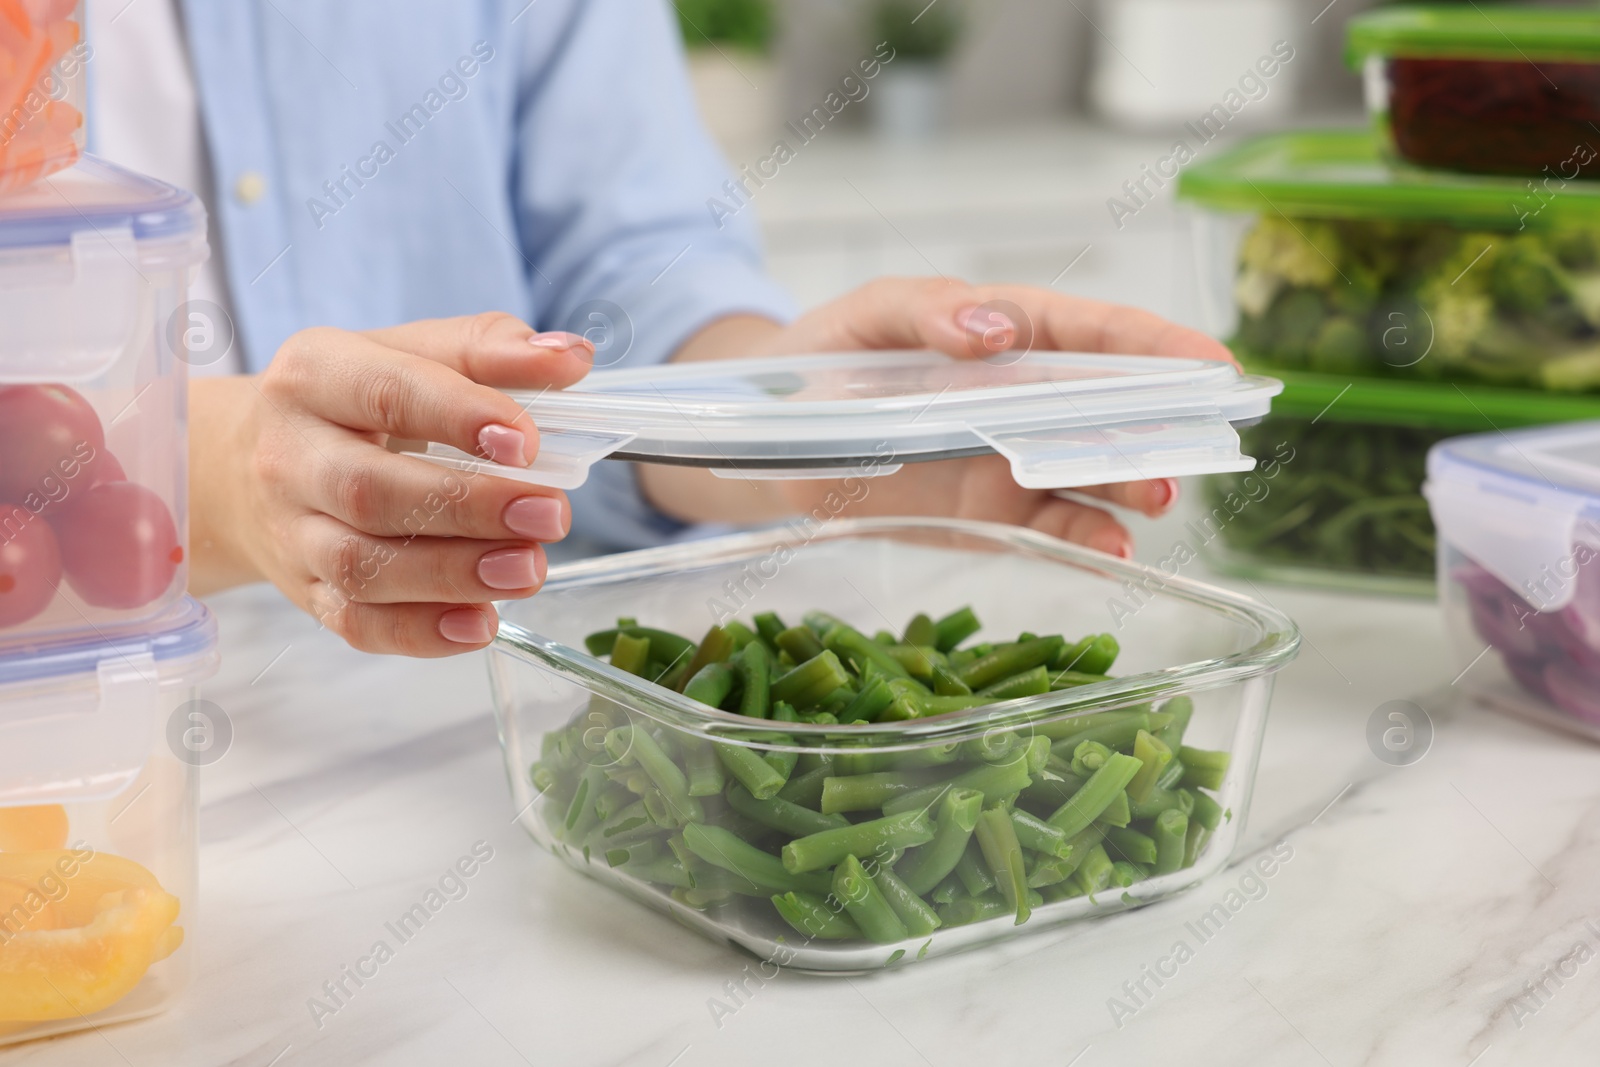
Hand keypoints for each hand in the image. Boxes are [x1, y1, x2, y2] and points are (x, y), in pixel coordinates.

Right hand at [190, 313, 592, 656]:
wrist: (247, 466)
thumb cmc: (354, 403)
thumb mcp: (410, 354)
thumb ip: (490, 349)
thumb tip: (571, 358)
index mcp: (315, 375)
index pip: (388, 391)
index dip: (460, 416)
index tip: (528, 442)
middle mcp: (289, 455)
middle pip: (371, 491)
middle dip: (468, 508)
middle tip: (549, 515)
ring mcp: (291, 532)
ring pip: (362, 567)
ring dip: (453, 576)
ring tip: (529, 569)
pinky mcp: (305, 592)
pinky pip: (357, 624)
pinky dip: (422, 633)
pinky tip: (481, 623)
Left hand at [645, 278, 1232, 555]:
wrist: (773, 434)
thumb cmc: (827, 352)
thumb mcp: (870, 313)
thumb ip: (927, 312)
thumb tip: (994, 330)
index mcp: (1013, 334)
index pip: (1101, 334)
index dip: (1163, 345)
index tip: (1217, 362)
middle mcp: (1031, 398)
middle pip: (1118, 408)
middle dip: (1166, 421)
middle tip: (1198, 440)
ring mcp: (1018, 458)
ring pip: (1098, 472)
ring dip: (1137, 482)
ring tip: (1161, 495)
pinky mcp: (995, 512)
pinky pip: (1055, 527)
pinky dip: (1090, 538)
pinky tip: (1114, 548)